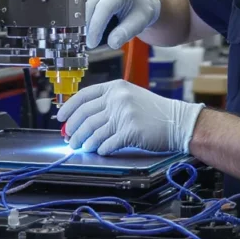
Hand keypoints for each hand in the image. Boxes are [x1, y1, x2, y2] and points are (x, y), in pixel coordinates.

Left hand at [57, 80, 204, 154]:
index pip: (84, 95)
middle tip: (70, 139)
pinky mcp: (130, 131)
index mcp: (116, 87)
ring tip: (80, 147)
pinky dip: (101, 149)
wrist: (178, 121)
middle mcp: (118, 98)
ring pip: (93, 131)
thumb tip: (83, 119)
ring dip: (84, 142)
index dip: (69, 108)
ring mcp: (124, 114)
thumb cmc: (154, 112)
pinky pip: (107, 143)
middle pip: (85, 115)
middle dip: (74, 129)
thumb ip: (108, 103)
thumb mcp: (130, 97)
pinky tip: (99, 151)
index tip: (61, 118)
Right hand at [85, 0, 160, 49]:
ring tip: (87, 38)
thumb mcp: (139, 23)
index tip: (92, 43)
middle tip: (89, 43)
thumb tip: (112, 43)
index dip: (96, 27)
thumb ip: (126, 32)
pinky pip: (79, 6)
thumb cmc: (139, 10)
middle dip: (87, 27)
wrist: (138, 0)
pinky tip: (86, 30)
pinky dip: (81, 19)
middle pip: (88, 6)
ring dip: (81, 23)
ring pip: (80, 6)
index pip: (103, 8)